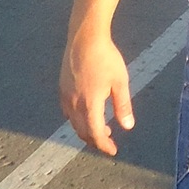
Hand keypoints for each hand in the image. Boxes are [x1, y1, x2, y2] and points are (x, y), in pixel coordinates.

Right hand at [59, 31, 134, 154]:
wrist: (85, 37)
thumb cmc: (106, 57)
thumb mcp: (120, 81)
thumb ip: (122, 106)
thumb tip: (127, 127)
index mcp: (89, 104)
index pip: (95, 134)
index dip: (104, 145)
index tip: (112, 151)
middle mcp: (74, 103)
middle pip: (82, 131)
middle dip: (95, 140)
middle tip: (108, 141)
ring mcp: (65, 96)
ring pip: (73, 123)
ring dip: (86, 130)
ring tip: (101, 127)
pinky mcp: (61, 88)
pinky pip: (67, 111)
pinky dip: (77, 119)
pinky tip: (87, 113)